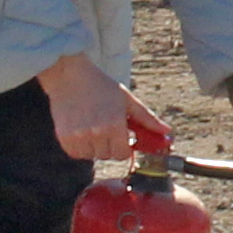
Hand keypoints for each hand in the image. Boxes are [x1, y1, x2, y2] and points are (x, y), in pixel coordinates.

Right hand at [38, 50, 161, 163]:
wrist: (69, 76)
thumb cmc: (100, 86)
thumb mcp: (127, 100)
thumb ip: (147, 118)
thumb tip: (167, 132)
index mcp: (114, 124)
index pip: (122, 153)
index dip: (123, 146)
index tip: (120, 137)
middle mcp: (96, 133)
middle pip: (108, 155)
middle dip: (109, 145)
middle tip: (105, 128)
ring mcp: (79, 136)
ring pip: (92, 156)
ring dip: (94, 147)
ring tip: (92, 127)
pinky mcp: (64, 138)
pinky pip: (76, 154)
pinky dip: (79, 147)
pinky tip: (80, 131)